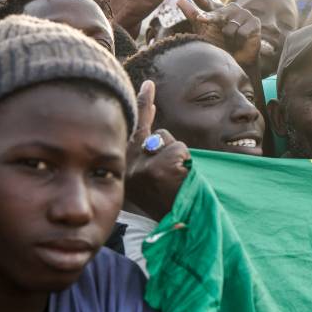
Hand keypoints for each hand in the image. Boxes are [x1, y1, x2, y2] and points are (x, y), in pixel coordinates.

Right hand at [125, 81, 190, 221]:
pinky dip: (186, 164)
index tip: (148, 84)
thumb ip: (148, 150)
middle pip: (156, 134)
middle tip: (155, 112)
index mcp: (124, 166)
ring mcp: (142, 166)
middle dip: (159, 126)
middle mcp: (127, 165)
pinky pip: (180, 150)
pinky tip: (181, 182)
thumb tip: (155, 122)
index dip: (141, 104)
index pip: (133, 128)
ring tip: (177, 184)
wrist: (175, 228)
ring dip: (178, 158)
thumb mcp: (150, 177)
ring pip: (169, 141)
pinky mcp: (159, 168)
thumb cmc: (168, 204)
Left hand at [178, 0, 261, 70]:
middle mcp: (231, 10)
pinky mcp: (254, 22)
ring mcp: (244, 14)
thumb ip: (194, 16)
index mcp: (219, 11)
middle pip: (218, 14)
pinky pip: (241, 32)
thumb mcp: (205, 32)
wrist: (239, 61)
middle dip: (211, 19)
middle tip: (203, 20)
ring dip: (229, 39)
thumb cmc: (222, 46)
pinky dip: (239, 41)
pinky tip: (241, 42)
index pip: (208, 4)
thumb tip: (179, 0)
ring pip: (229, 27)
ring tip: (232, 42)